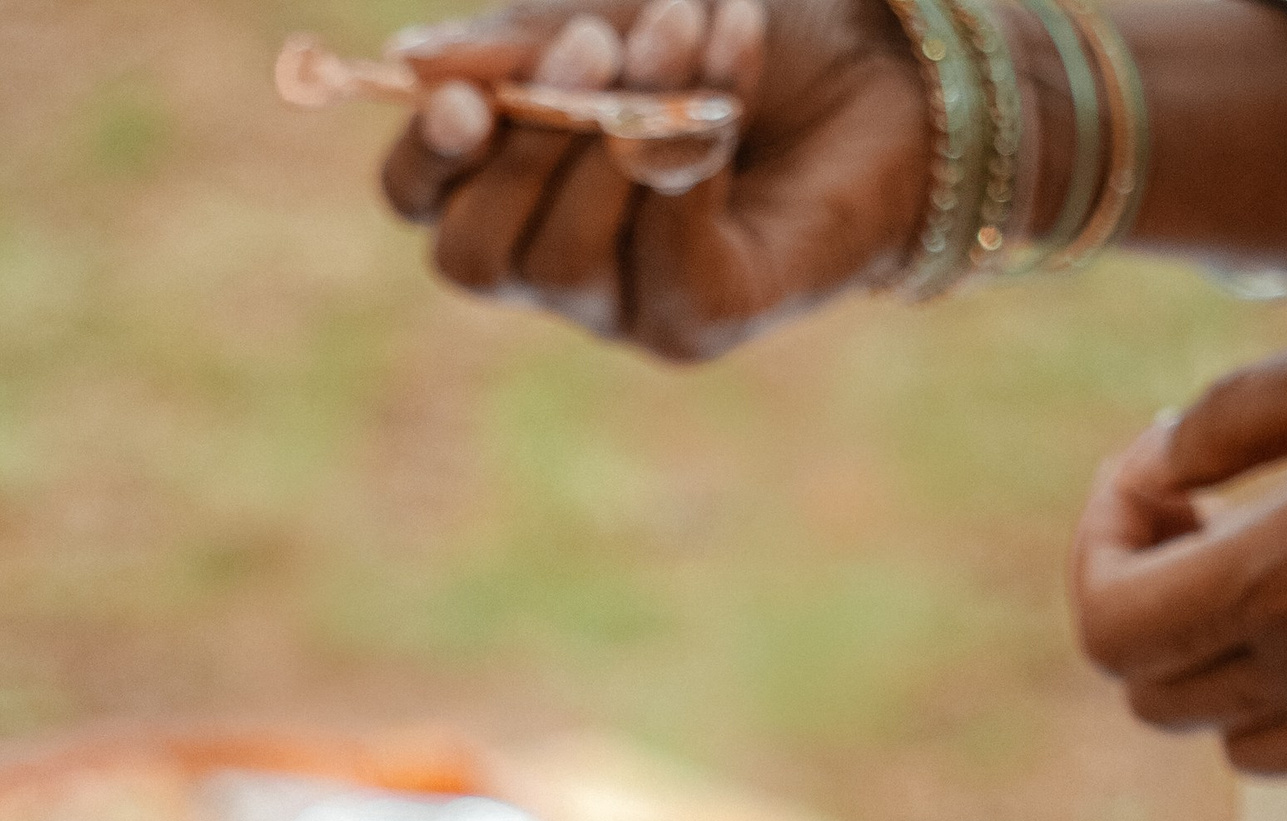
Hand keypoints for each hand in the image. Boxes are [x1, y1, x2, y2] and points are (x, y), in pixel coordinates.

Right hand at [380, 0, 926, 359]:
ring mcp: (626, 305)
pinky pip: (663, 261)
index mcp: (515, 182)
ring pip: (562, 262)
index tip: (465, 99)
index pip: (423, 200)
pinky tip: (730, 75)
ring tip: (687, 26)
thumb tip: (411, 68)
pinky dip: (692, 159)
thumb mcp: (607, 12)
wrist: (874, 56)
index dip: (427, 159)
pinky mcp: (701, 324)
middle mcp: (560, 262)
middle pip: (475, 254)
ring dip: (621, 129)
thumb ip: (514, 46)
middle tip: (599, 38)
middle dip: (525, 145)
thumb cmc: (726, 30)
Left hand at [1074, 306, 1286, 787]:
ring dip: (1215, 662)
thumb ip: (1235, 415)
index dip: (1098, 549)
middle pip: (1151, 694)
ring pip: (1228, 740)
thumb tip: (1158, 461)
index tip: (1151, 478)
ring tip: (1265, 567)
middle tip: (1193, 512)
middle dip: (1144, 601)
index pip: (1110, 625)